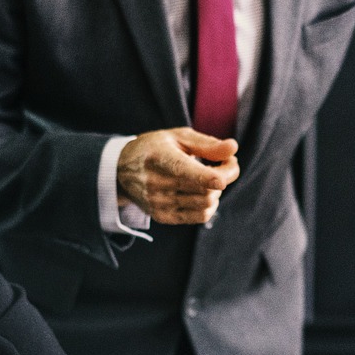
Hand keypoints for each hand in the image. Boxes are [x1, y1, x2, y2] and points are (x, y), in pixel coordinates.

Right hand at [117, 128, 238, 224]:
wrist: (121, 170)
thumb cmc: (155, 149)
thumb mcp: (177, 137)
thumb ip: (207, 144)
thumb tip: (233, 148)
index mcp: (159, 158)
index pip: (186, 172)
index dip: (210, 176)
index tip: (226, 174)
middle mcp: (156, 184)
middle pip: (205, 190)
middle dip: (225, 176)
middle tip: (225, 164)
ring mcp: (158, 203)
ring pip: (205, 205)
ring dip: (217, 191)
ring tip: (211, 177)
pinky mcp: (162, 217)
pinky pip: (199, 216)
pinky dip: (209, 204)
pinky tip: (203, 192)